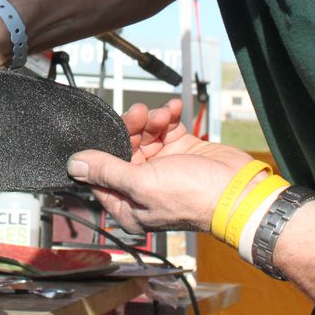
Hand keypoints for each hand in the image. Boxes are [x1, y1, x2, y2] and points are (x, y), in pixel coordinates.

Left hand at [67, 98, 259, 233]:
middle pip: (121, 149)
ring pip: (143, 135)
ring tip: (162, 116)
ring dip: (150, 120)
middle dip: (128, 128)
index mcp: (128, 205)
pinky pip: (165, 128)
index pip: (100, 175)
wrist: (240, 191)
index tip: (100, 130)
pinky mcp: (181, 150)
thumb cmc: (193, 196)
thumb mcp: (142, 184)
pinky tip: (174, 109)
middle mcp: (142, 186)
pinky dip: (167, 116)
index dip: (99, 151)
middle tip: (138, 114)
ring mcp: (162, 167)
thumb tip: (74, 165)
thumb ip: (107, 171)